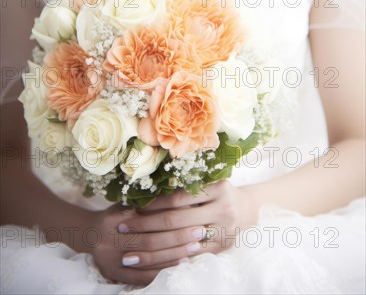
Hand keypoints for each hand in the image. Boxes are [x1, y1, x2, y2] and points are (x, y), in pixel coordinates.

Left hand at [86, 181, 254, 284]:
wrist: (248, 209)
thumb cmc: (219, 191)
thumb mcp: (208, 180)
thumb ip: (185, 182)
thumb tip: (146, 184)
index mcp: (216, 187)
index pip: (177, 197)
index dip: (153, 203)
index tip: (131, 207)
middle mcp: (222, 208)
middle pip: (176, 220)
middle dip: (146, 226)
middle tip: (122, 227)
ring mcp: (223, 231)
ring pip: (180, 243)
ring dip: (151, 249)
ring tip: (129, 254)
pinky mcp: (221, 249)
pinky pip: (190, 258)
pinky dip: (169, 261)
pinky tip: (151, 265)